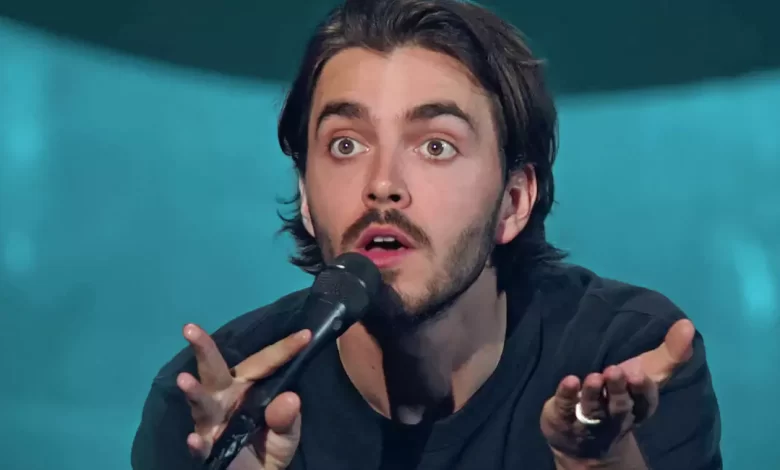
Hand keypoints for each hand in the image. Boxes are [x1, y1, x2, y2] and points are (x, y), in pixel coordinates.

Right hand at [176, 324, 310, 469]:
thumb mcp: (287, 433)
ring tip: (183, 380)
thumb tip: (291, 398)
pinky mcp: (207, 450)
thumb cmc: (270, 447)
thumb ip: (288, 418)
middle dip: (203, 348)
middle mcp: (225, 399)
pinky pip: (201, 445)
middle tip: (190, 328)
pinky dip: (198, 442)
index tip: (306, 335)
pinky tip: (196, 438)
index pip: (264, 363)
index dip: (284, 349)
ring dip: (193, 392)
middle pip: (214, 370)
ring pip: (201, 403)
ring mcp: (212, 423)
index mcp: (248, 388)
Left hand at [540, 319, 695, 466]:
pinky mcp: (563, 419)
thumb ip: (670, 353)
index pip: (644, 402)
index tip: (639, 373)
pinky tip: (570, 380)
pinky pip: (566, 408)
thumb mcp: (646, 374)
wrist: (583, 437)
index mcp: (638, 408)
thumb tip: (688, 324)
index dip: (642, 390)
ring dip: (593, 394)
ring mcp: (588, 421)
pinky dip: (567, 396)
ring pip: (593, 409)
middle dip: (618, 391)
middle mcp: (615, 418)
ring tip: (594, 376)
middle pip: (619, 407)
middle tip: (615, 370)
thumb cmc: (620, 395)